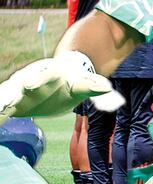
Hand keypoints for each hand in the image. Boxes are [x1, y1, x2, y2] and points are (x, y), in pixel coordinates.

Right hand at [0, 52, 122, 124]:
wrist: (58, 75)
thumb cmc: (71, 82)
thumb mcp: (82, 84)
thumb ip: (93, 87)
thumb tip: (110, 93)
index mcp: (50, 72)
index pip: (45, 75)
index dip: (38, 79)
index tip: (31, 85)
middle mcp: (31, 78)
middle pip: (18, 84)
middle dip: (10, 93)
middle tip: (5, 101)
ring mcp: (19, 88)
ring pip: (7, 95)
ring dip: (2, 103)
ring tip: (0, 109)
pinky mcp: (13, 100)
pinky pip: (3, 107)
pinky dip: (1, 111)